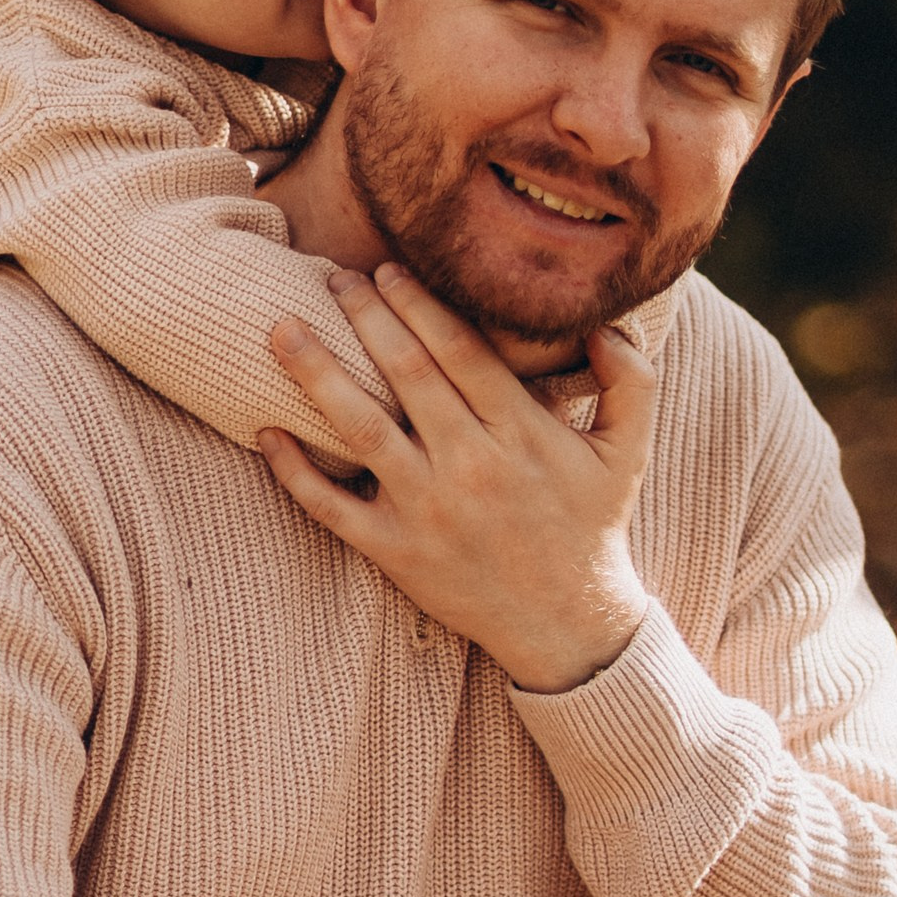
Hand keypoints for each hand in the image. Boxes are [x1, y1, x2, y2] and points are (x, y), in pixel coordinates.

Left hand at [258, 262, 655, 692]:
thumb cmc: (593, 527)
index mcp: (522, 435)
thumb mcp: (629, 453)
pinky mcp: (395, 551)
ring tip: (281, 329)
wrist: (567, 626)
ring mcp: (427, 511)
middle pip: (406, 373)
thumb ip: (632, 381)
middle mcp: (470, 467)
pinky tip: (265, 430)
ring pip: (360, 428)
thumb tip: (605, 326)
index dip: (419, 305)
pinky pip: (332, 506)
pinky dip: (294, 470)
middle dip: (364, 316)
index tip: (389, 270)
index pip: (459, 351)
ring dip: (316, 373)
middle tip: (331, 277)